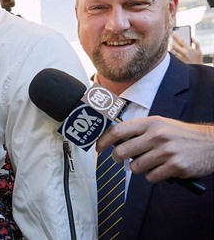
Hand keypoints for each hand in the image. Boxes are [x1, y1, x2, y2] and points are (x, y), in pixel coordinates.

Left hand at [96, 116, 213, 182]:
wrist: (211, 143)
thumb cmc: (181, 135)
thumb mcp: (160, 124)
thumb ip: (140, 130)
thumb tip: (115, 140)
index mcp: (151, 123)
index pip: (118, 130)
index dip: (104, 140)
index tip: (99, 148)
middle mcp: (157, 135)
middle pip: (122, 151)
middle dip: (118, 159)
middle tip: (122, 160)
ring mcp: (166, 151)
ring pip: (135, 167)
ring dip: (139, 168)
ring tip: (150, 163)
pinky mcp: (175, 167)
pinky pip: (151, 177)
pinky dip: (153, 176)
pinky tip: (162, 170)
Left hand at [170, 35, 202, 63]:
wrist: (195, 69)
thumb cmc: (197, 59)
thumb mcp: (199, 51)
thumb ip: (196, 43)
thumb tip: (192, 38)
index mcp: (189, 49)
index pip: (181, 40)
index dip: (177, 36)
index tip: (174, 34)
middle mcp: (183, 53)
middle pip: (174, 45)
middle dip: (172, 42)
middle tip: (172, 41)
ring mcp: (179, 57)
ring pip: (172, 50)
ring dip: (171, 48)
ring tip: (172, 47)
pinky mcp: (176, 61)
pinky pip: (171, 56)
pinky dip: (171, 53)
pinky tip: (172, 52)